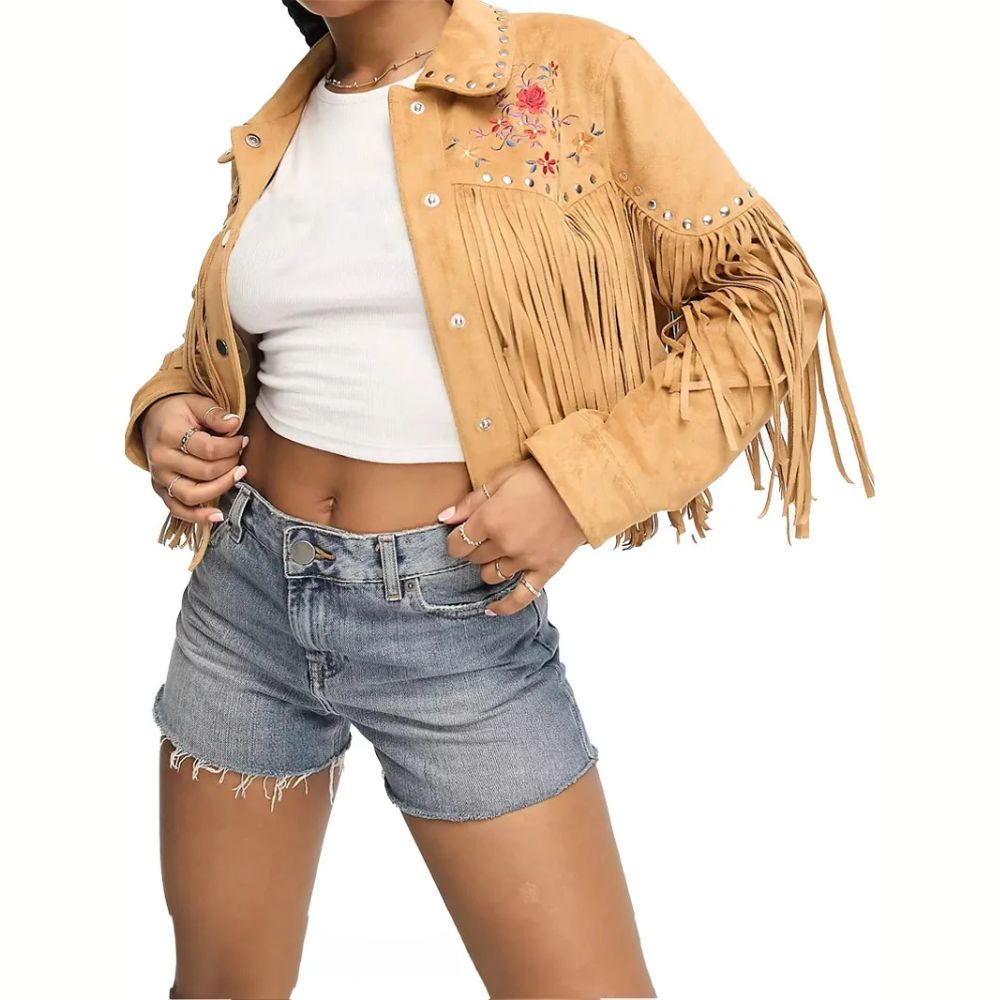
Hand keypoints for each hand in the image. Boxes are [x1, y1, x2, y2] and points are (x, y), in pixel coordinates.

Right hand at [141, 394, 247, 524]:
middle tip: (240, 455)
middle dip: (230, 465)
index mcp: (168, 434)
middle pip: (204, 472)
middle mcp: (160, 459)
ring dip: (221, 488)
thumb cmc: (179, 412)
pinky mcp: (160, 490)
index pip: (208, 449)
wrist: (152, 419)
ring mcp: (159, 478)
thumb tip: (235, 424)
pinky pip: (178, 510)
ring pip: (192, 496)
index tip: (243, 440)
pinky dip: (197, 517)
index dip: (231, 447)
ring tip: (238, 476)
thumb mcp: (196, 403)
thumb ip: (215, 414)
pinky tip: (217, 516)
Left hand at [439, 458, 584, 616]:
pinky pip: (522, 596)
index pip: (458, 543)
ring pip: (491, 576)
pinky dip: (505, 606)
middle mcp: (504, 543)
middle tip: (483, 538)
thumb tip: (445, 518)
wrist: (582, 486)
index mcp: (490, 518)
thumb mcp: (502, 479)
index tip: (460, 536)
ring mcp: (525, 559)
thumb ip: (471, 502)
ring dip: (489, 567)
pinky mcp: (545, 569)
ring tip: (497, 555)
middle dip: (474, 549)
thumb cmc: (542, 477)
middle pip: (474, 558)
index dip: (456, 540)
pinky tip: (492, 610)